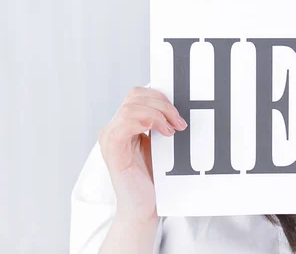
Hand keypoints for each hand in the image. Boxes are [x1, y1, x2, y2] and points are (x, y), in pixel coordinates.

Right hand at [98, 87, 187, 220]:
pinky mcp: (112, 150)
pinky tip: (163, 133)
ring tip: (173, 129)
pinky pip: (125, 124)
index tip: (178, 113)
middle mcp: (113, 128)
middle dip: (162, 104)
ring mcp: (110, 138)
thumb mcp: (159, 143)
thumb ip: (161, 123)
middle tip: (179, 122)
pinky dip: (148, 122)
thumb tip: (177, 105)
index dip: (160, 97)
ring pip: (131, 107)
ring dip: (159, 113)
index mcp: (123, 124)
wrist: (145, 207)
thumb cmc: (152, 178)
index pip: (137, 94)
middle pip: (135, 96)